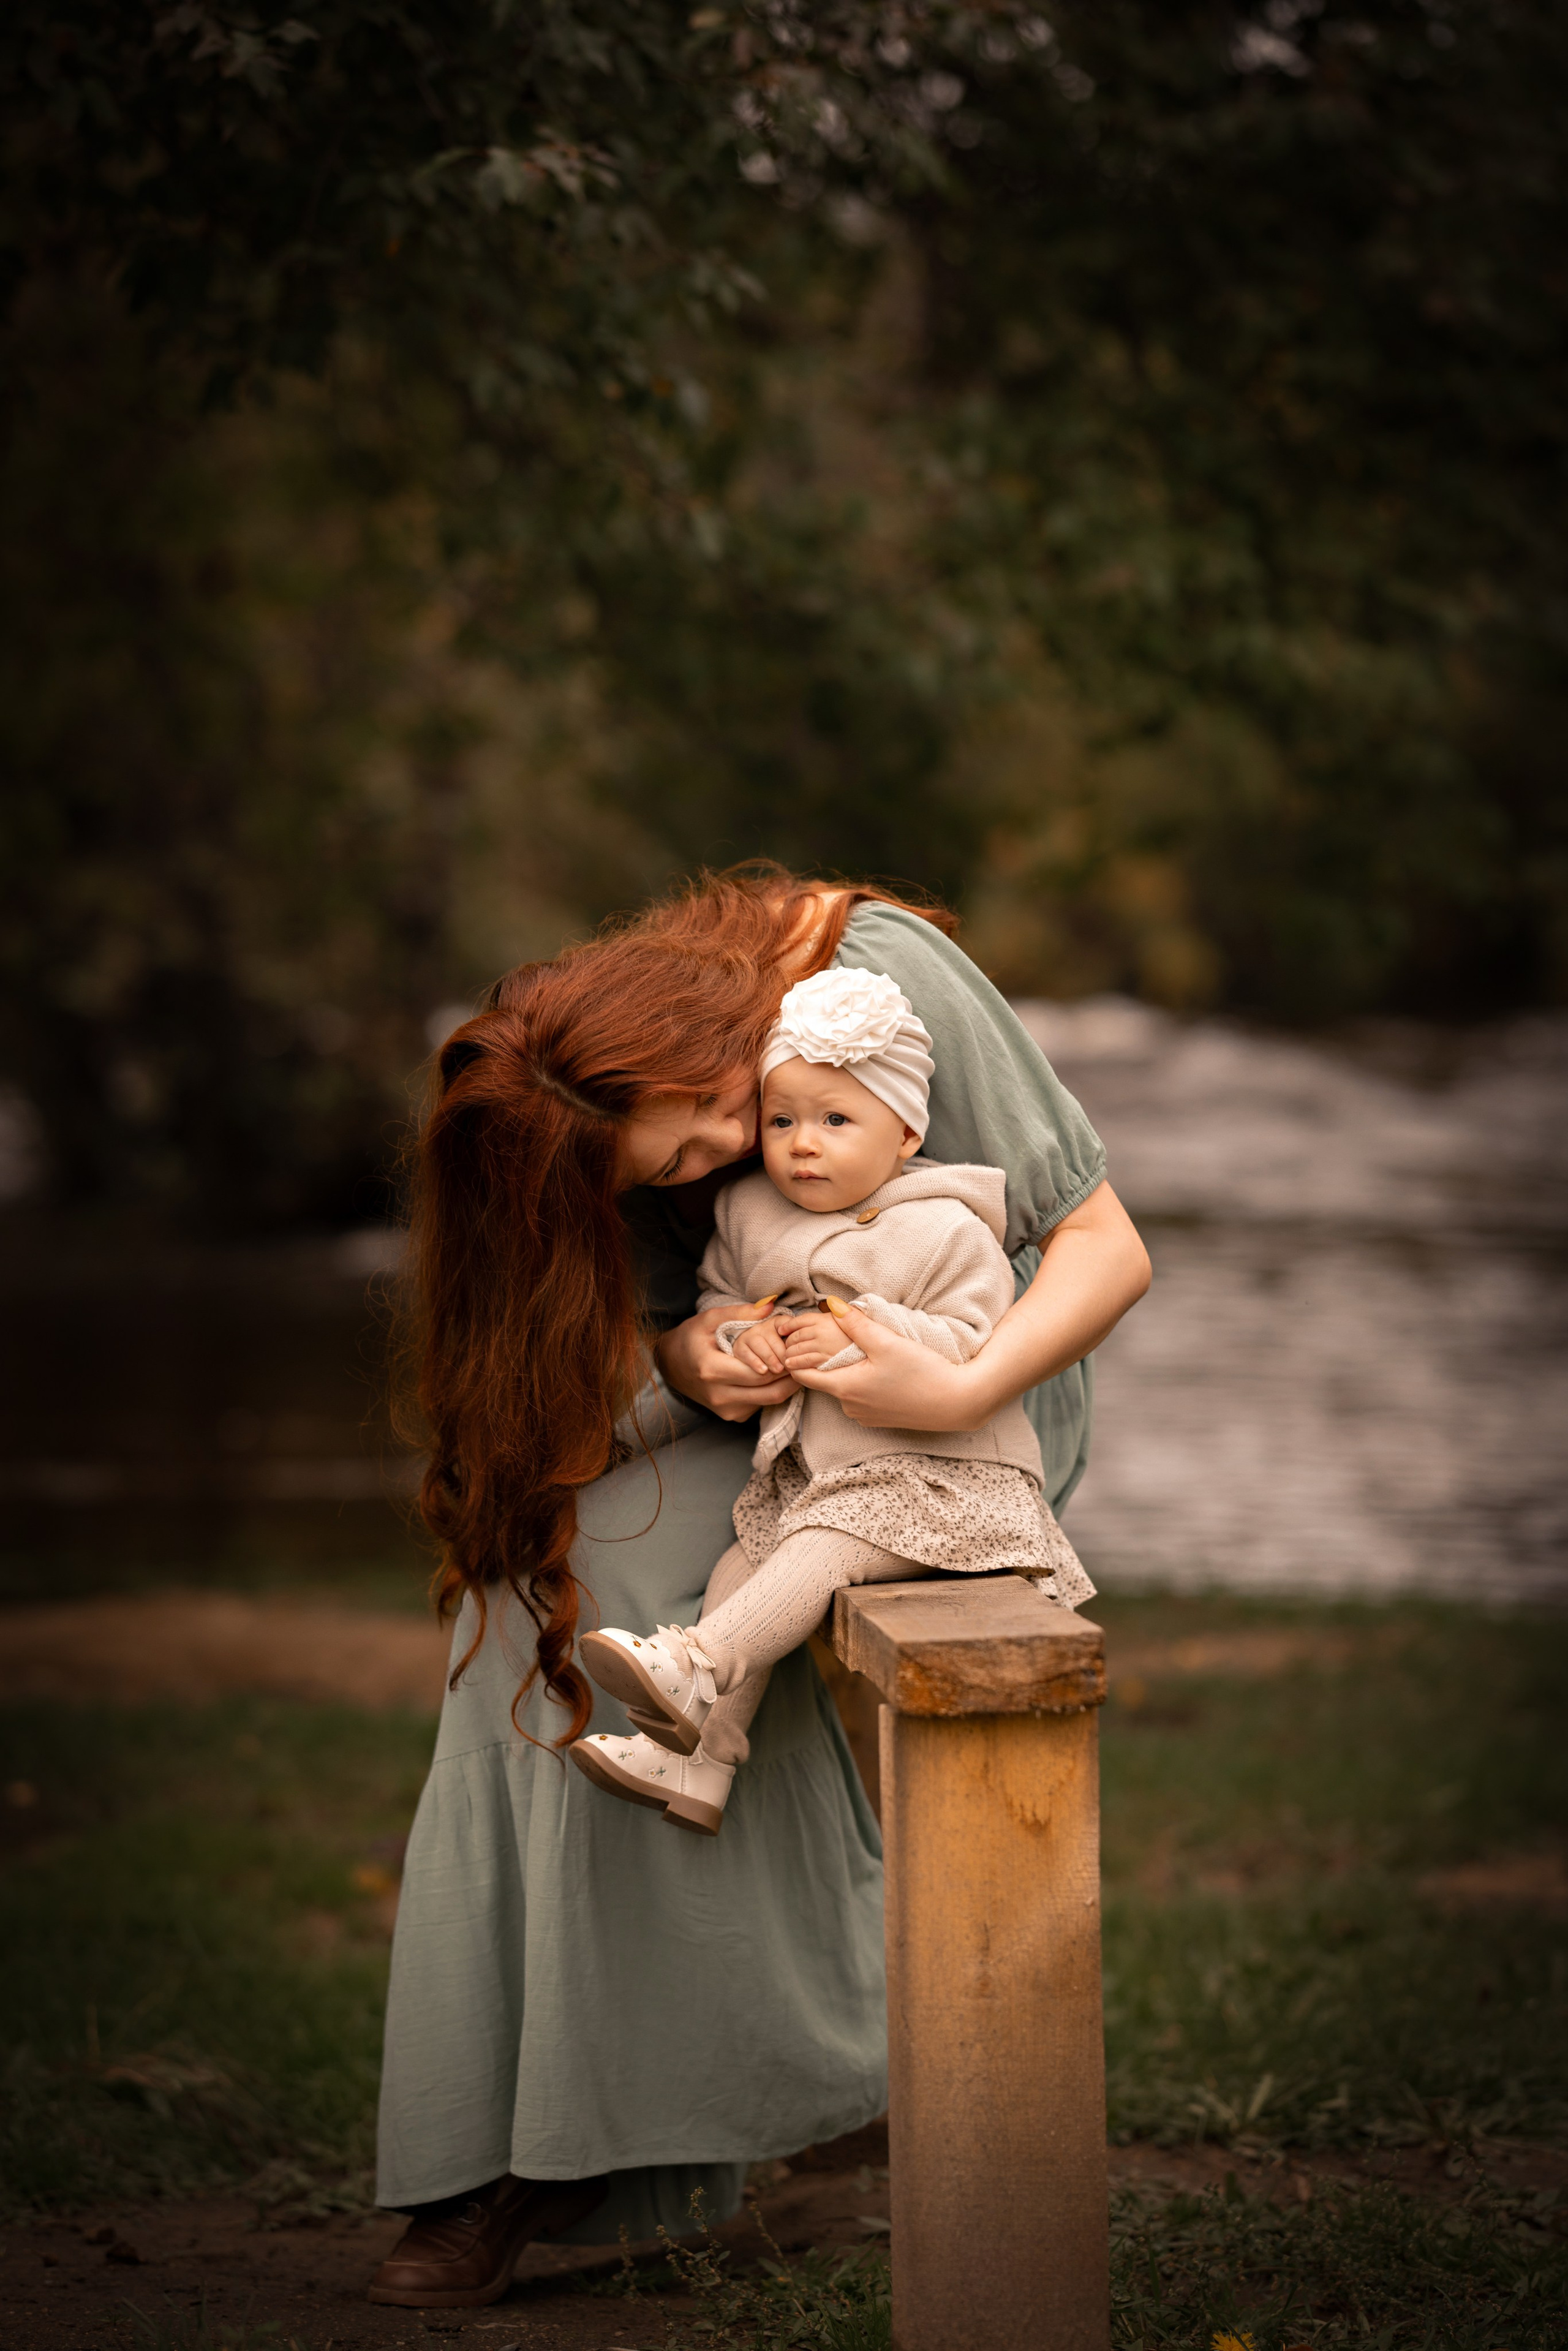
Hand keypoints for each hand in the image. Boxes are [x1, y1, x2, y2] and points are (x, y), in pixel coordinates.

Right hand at [656, 1301, 798, 1422]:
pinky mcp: (731, 1415)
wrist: (670, 1365)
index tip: (796, 1347)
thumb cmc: (691, 1338)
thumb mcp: (710, 1319)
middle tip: (804, 1358)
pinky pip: (760, 1404)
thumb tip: (770, 1306)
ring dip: (785, 1384)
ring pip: (769, 1400)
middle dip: (790, 1374)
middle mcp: (719, 1395)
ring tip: (797, 1365)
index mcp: (713, 1371)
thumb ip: (740, 1313)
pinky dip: (772, 1390)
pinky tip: (778, 1375)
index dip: (783, 1360)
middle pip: (769, 1390)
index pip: (761, 1371)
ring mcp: (726, 1409)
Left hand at [788, 1300, 986, 1430]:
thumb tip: (832, 1305)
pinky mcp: (881, 1419)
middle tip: (833, 1337)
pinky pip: (861, 1398)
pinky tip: (881, 1370)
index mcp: (845, 1388)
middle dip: (825, 1360)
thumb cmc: (921, 1372)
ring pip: (845, 1388)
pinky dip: (863, 1383)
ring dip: (847, 1371)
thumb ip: (856, 1324)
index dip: (796, 1357)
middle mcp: (850, 1407)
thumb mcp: (886, 1342)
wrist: (957, 1402)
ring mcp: (866, 1416)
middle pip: (825, 1380)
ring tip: (861, 1351)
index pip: (802, 1375)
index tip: (798, 1341)